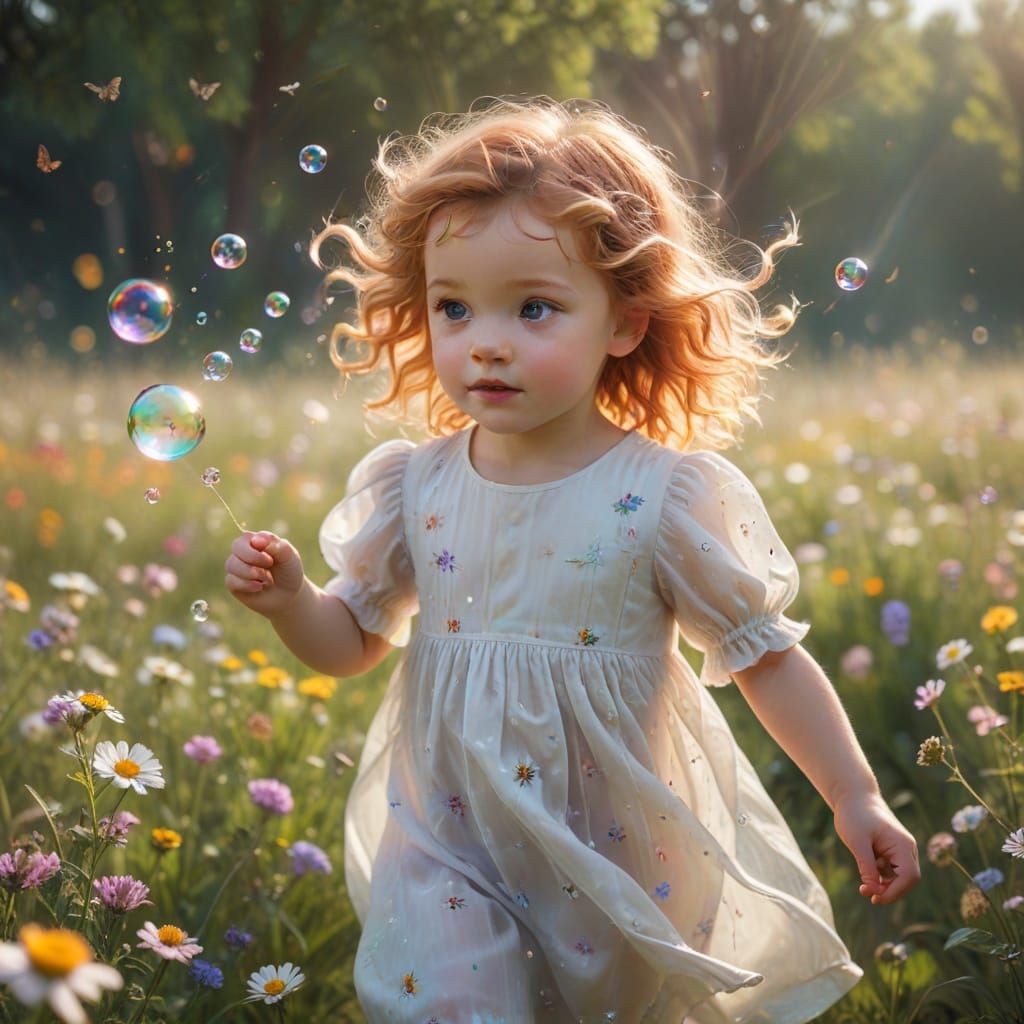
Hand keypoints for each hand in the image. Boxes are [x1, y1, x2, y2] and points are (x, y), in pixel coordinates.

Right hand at [225, 531, 305, 617]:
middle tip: (269, 564)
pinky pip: (231, 581)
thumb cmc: (289, 571)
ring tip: (267, 579)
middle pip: (236, 547)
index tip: (271, 558)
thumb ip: (276, 545)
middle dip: (252, 557)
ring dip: (250, 572)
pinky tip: (259, 587)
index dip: (257, 547)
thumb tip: (255, 539)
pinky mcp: (234, 584)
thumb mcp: (290, 557)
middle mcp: (243, 552)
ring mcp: (237, 567)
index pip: (247, 537)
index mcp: (256, 540)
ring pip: (231, 564)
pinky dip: (246, 585)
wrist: (289, 596)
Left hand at [832, 791, 920, 905]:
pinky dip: (880, 876)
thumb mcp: (857, 842)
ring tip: (862, 886)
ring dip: (883, 884)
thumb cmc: (855, 814)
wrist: (853, 795)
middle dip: (888, 890)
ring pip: (898, 876)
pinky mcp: (891, 850)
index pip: (908, 876)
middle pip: (906, 879)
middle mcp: (906, 848)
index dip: (895, 892)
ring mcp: (900, 849)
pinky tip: (865, 874)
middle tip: (865, 893)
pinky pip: (890, 869)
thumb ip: (866, 866)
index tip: (875, 898)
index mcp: (903, 844)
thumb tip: (874, 891)